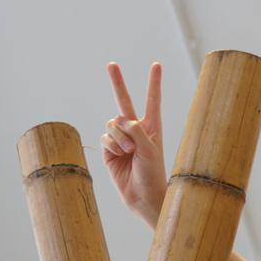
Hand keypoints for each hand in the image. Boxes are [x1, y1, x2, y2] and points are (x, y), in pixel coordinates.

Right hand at [100, 63, 166, 227]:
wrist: (142, 196)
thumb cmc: (152, 173)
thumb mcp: (149, 149)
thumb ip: (136, 130)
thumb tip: (119, 119)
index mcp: (152, 127)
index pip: (152, 100)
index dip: (153, 82)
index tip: (156, 65)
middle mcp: (136, 130)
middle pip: (124, 101)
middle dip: (117, 83)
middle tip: (112, 64)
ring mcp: (121, 139)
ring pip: (112, 123)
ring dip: (119, 136)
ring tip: (128, 151)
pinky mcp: (109, 150)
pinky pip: (105, 137)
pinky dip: (111, 144)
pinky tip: (119, 154)